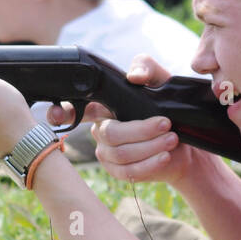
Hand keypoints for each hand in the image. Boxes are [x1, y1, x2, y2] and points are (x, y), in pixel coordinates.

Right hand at [60, 55, 209, 186]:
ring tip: (171, 139)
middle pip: (110, 133)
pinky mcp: (119, 172)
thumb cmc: (166, 107)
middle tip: (165, 124)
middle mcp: (100, 131)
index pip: (72, 109)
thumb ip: (146, 67)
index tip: (57, 114)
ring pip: (121, 154)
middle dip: (140, 130)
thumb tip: (134, 76)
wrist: (183, 142)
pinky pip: (128, 172)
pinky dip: (150, 164)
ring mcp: (107, 153)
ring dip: (150, 146)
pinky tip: (164, 156)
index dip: (61, 112)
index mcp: (102, 107)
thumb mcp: (160, 81)